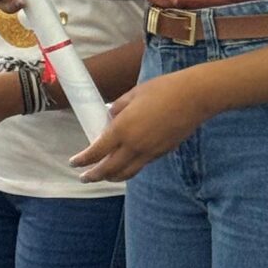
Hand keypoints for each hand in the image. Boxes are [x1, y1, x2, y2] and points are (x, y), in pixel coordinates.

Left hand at [72, 71, 210, 182]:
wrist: (193, 98)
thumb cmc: (162, 90)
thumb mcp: (132, 94)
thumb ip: (117, 109)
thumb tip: (109, 118)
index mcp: (122, 129)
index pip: (97, 151)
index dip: (83, 160)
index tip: (74, 163)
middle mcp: (134, 145)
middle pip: (109, 169)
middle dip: (94, 176)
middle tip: (84, 178)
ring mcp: (150, 152)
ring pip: (127, 173)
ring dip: (112, 177)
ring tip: (103, 177)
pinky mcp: (162, 153)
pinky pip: (141, 166)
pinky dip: (129, 170)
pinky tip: (125, 166)